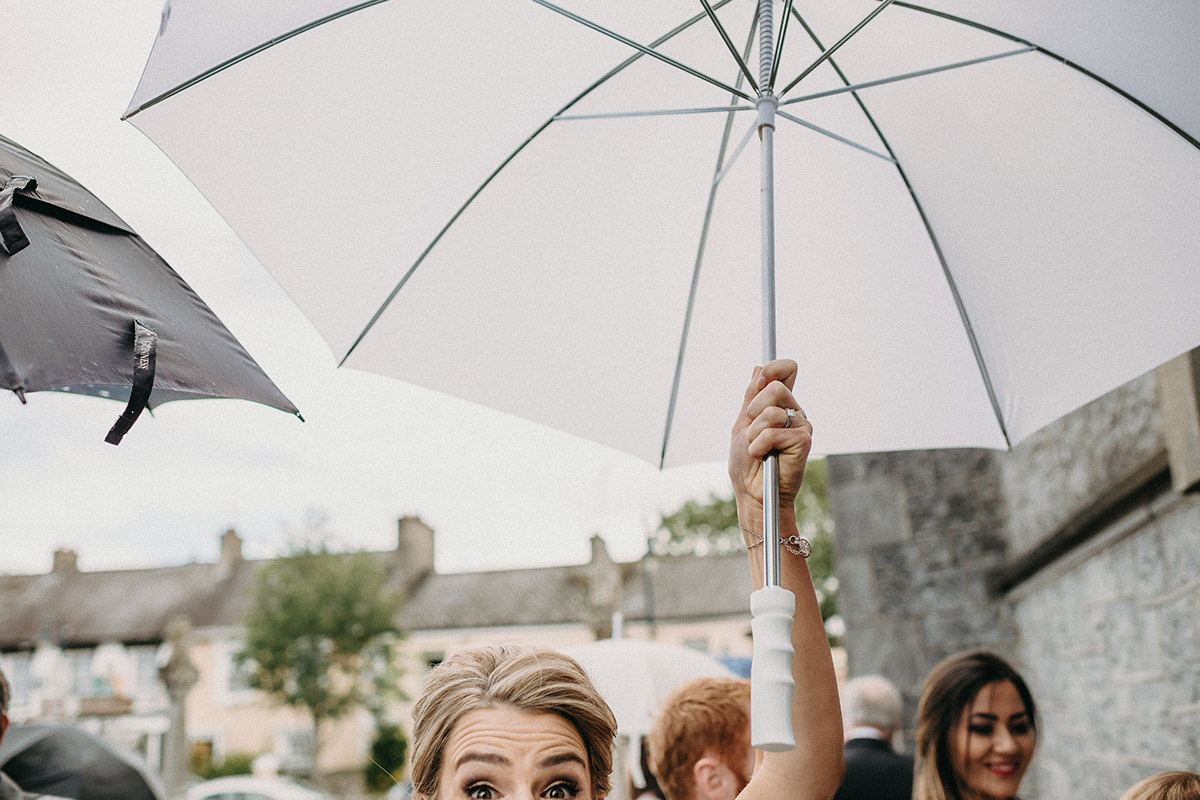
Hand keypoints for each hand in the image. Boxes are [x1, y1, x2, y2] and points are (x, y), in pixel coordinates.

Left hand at [728, 359, 811, 511]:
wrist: (752, 492)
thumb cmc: (747, 463)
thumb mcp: (743, 424)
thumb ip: (751, 397)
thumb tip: (758, 368)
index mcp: (781, 405)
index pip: (787, 370)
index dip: (774, 368)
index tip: (759, 382)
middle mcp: (795, 412)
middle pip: (776, 388)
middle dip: (754, 411)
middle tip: (752, 433)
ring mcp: (802, 426)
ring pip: (772, 412)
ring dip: (754, 434)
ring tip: (759, 449)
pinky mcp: (804, 441)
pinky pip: (774, 432)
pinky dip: (760, 446)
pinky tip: (764, 456)